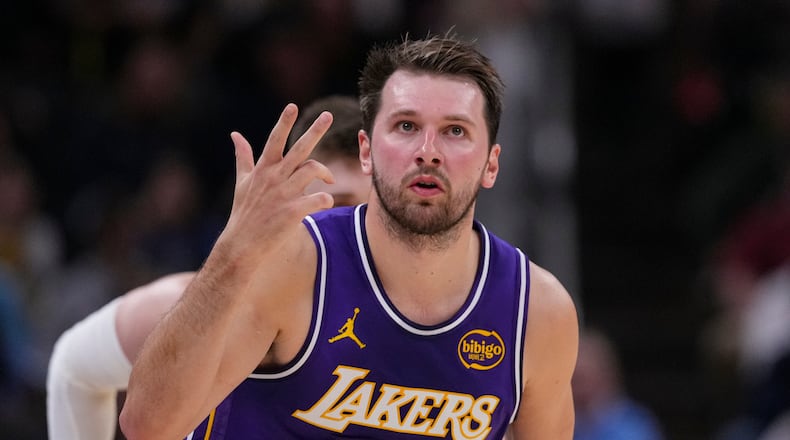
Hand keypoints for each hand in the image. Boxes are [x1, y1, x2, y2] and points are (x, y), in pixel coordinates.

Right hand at [219, 103, 334, 264]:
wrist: (242, 245)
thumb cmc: (244, 213)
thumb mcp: (242, 182)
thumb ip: (243, 157)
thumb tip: (235, 134)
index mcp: (264, 169)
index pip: (274, 140)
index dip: (283, 122)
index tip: (292, 106)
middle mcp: (274, 177)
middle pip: (299, 148)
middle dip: (314, 130)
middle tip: (327, 115)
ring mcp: (283, 194)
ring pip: (312, 170)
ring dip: (325, 172)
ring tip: (329, 180)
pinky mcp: (293, 212)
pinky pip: (319, 199)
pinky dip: (326, 199)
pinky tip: (326, 202)